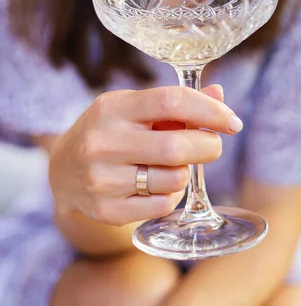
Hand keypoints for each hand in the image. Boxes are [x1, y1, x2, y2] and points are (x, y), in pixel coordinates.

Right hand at [49, 84, 242, 224]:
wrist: (63, 171)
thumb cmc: (110, 132)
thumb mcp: (134, 108)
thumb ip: (176, 102)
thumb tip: (219, 95)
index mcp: (113, 108)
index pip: (171, 101)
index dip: (209, 111)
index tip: (232, 122)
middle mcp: (104, 141)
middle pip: (178, 146)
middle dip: (209, 146)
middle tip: (212, 145)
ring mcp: (103, 178)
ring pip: (174, 178)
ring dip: (186, 171)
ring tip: (173, 164)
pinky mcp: (108, 210)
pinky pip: (164, 205)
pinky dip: (172, 194)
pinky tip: (158, 184)